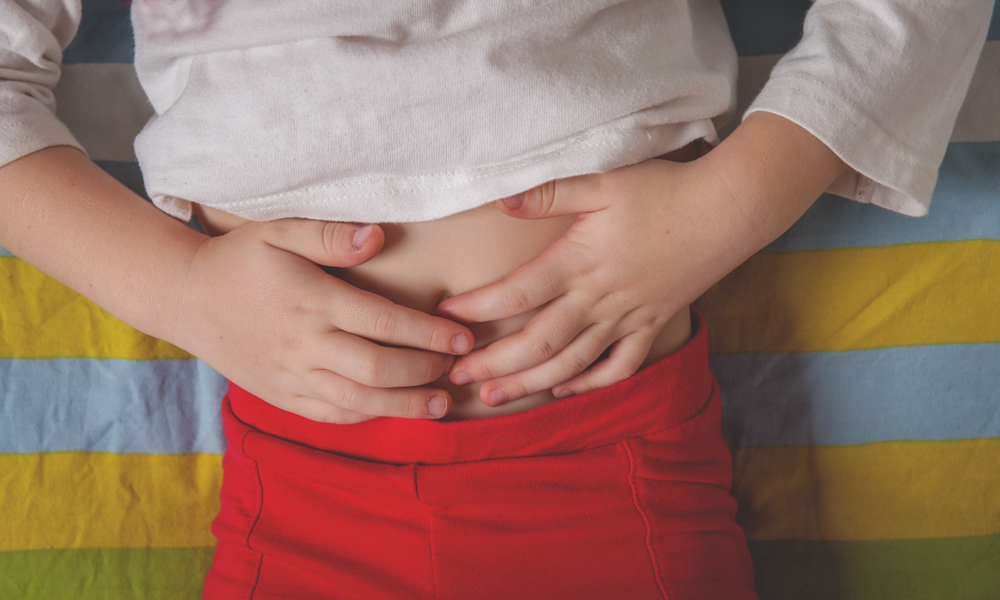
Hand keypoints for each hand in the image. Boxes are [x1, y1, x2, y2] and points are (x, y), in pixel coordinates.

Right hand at [173, 219, 474, 423]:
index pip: (383, 321)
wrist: (186, 300)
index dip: (428, 333)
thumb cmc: (238, 261)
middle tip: (456, 368)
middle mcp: (304, 343)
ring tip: (441, 403)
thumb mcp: (276, 231)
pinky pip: (330, 414)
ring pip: (358, 399)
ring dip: (405, 404)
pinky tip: (393, 409)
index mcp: (311, 300)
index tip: (461, 337)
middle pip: (378, 367)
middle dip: (424, 371)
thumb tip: (377, 237)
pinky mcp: (281, 395)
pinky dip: (367, 415)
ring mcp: (291, 375)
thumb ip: (328, 234)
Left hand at [437, 159, 717, 405]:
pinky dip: (591, 383)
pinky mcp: (652, 324)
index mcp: (581, 261)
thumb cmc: (664, 190)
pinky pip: (620, 366)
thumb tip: (502, 200)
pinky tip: (564, 392)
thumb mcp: (605, 181)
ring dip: (530, 384)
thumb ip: (550, 193)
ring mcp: (628, 317)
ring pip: (572, 362)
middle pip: (538, 341)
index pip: (519, 292)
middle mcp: (600, 297)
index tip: (446, 316)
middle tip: (455, 377)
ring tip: (493, 399)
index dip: (479, 307)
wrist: (728, 210)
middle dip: (494, 363)